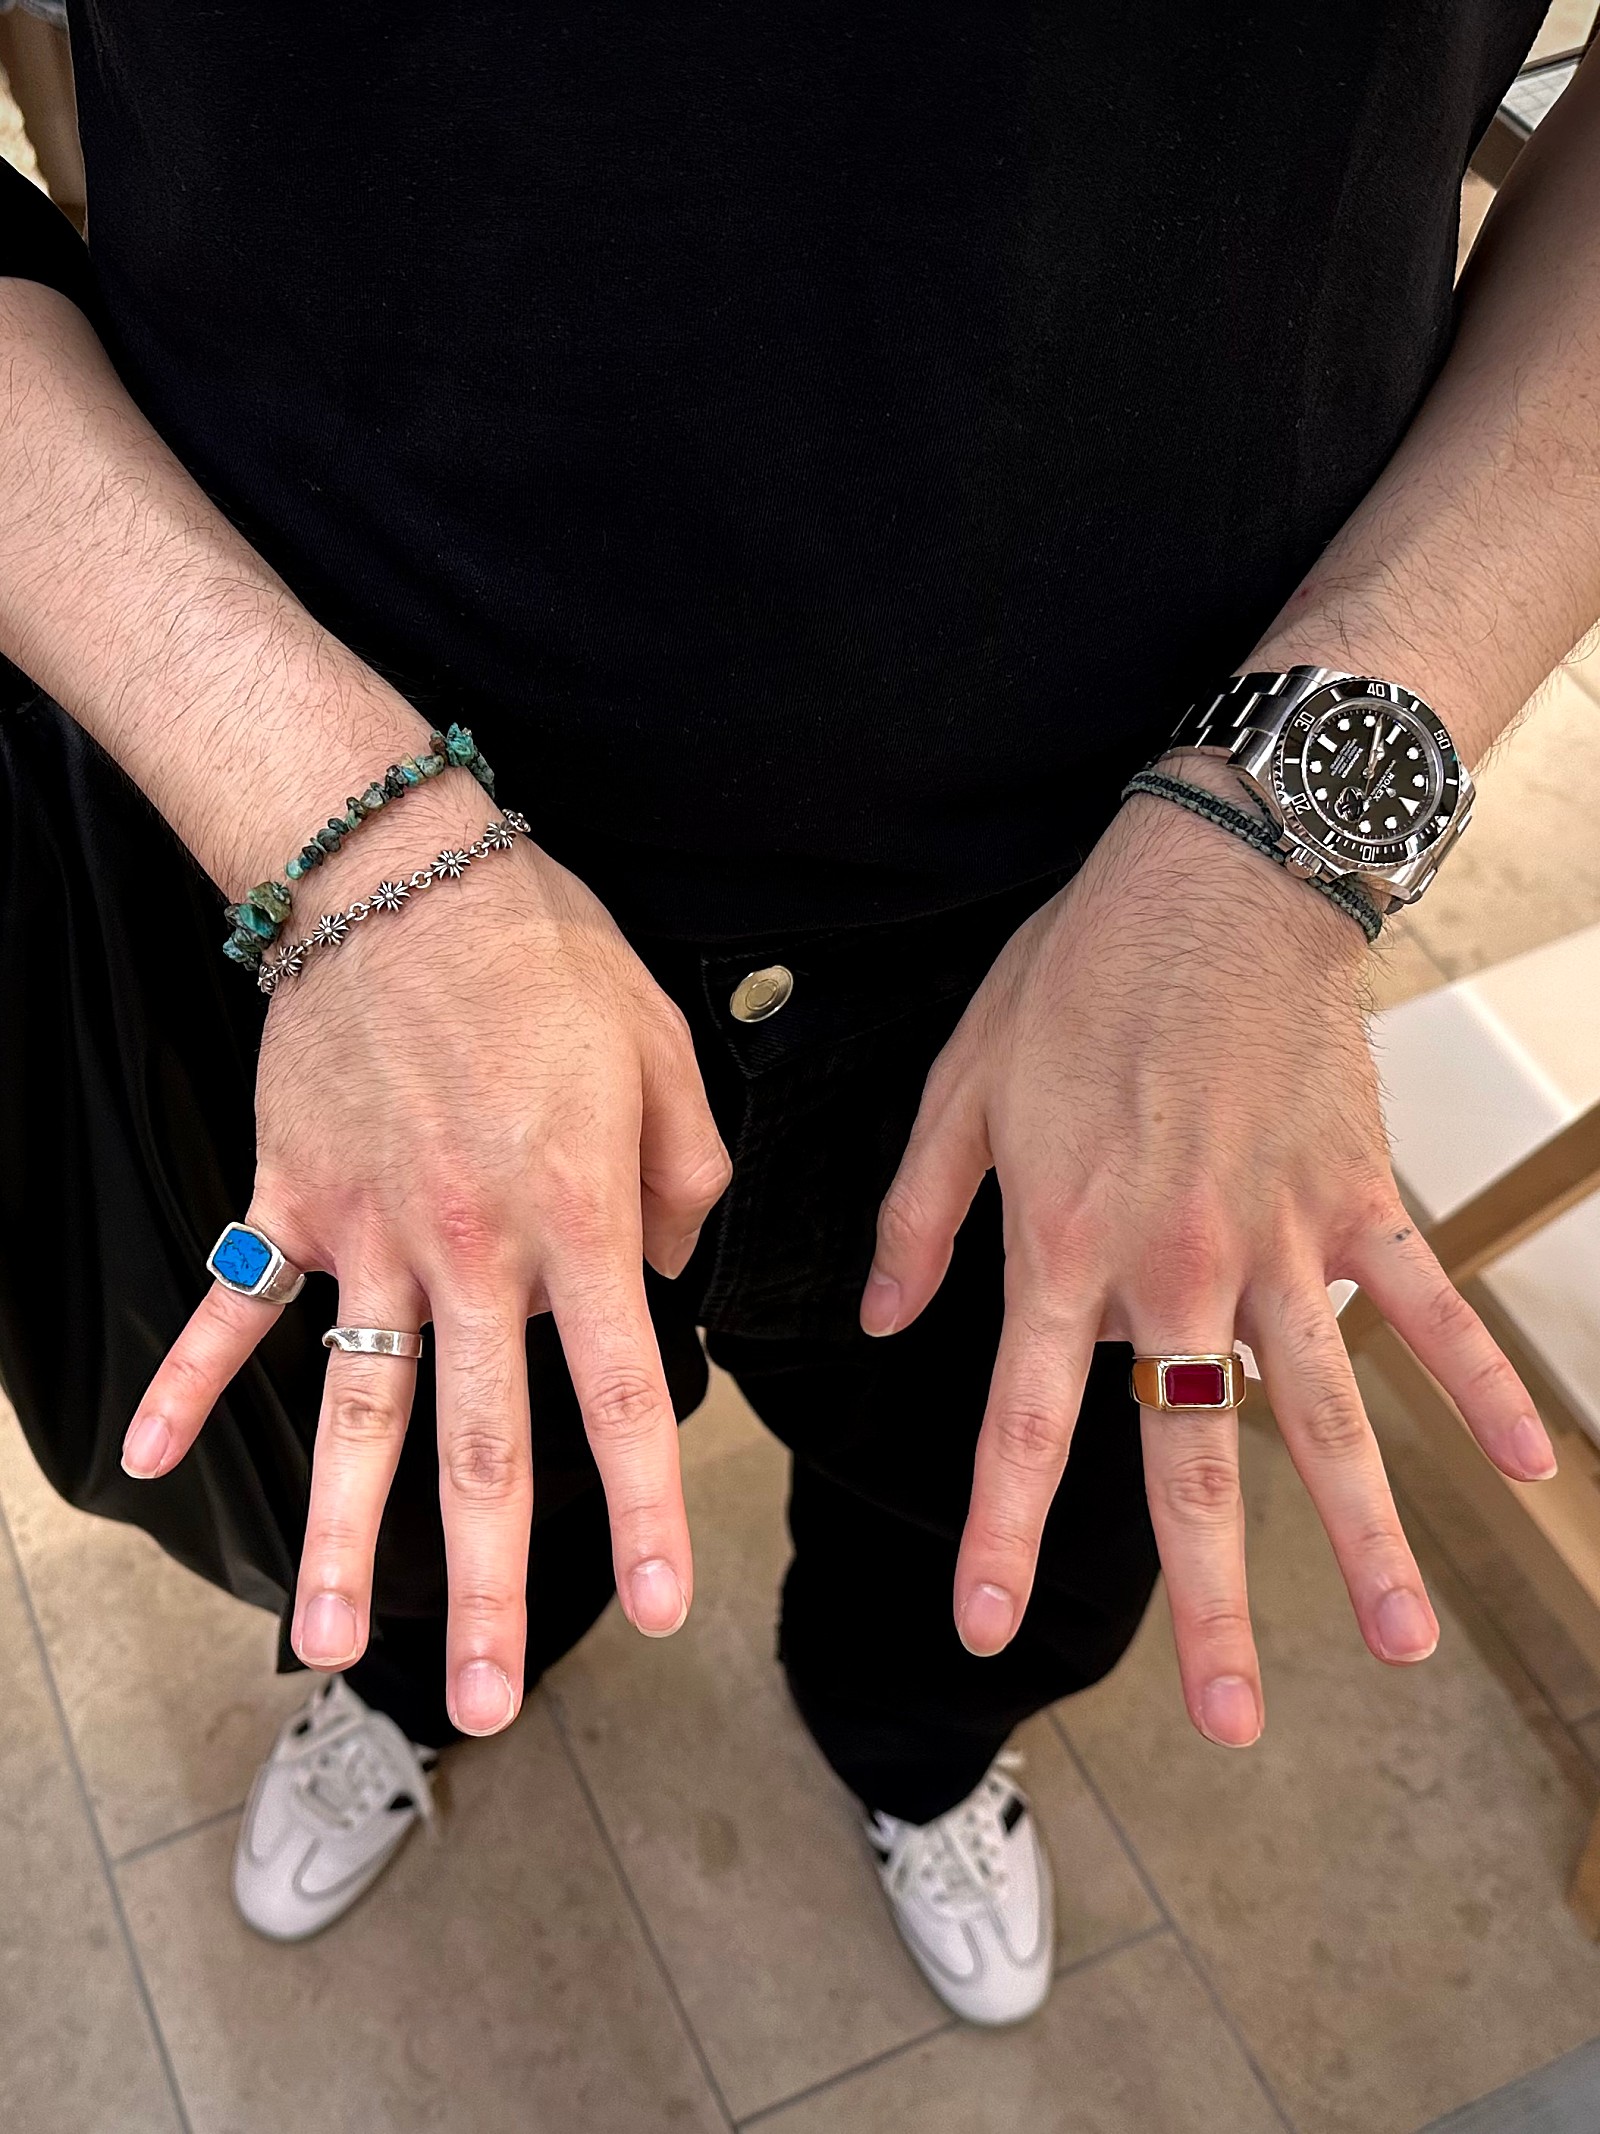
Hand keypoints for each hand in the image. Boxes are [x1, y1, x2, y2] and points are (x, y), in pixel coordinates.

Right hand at [122, 788, 729, 1733]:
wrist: (398, 869)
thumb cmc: (544, 952)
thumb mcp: (665, 1047)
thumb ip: (694, 1175)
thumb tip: (683, 1266)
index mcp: (578, 1218)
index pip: (619, 1394)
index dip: (643, 1509)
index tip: (657, 1608)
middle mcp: (471, 1251)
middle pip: (480, 1448)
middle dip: (488, 1586)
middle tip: (485, 1702)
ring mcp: (367, 1234)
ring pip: (356, 1412)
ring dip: (344, 1536)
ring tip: (328, 1646)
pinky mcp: (291, 1201)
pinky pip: (235, 1305)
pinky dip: (188, 1378)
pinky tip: (141, 1456)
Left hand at [860, 773, 1554, 1746]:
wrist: (1211, 880)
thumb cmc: (1077, 976)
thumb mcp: (962, 1084)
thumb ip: (919, 1216)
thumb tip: (883, 1320)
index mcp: (1062, 1246)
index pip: (1023, 1420)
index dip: (999, 1529)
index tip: (981, 1623)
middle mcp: (1174, 1269)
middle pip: (1193, 1460)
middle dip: (1212, 1599)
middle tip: (1230, 1722)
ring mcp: (1279, 1243)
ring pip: (1326, 1415)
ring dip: (1367, 1535)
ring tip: (1401, 1647)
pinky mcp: (1357, 1201)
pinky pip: (1425, 1309)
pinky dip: (1477, 1384)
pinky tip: (1530, 1470)